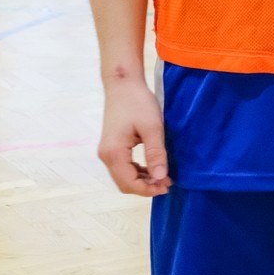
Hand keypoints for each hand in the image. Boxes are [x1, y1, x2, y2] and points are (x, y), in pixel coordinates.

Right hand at [97, 77, 170, 196]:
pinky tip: (153, 167)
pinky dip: (138, 171)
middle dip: (145, 187)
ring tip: (164, 177)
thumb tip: (159, 177)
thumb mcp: (152, 128)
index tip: (167, 187)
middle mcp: (106, 155)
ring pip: (124, 176)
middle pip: (124, 183)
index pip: (128, 183)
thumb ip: (155, 154)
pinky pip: (124, 166)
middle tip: (168, 183)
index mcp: (113, 153)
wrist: (123, 84)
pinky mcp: (112, 146)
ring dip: (142, 179)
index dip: (147, 189)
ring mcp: (107, 151)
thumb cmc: (138, 102)